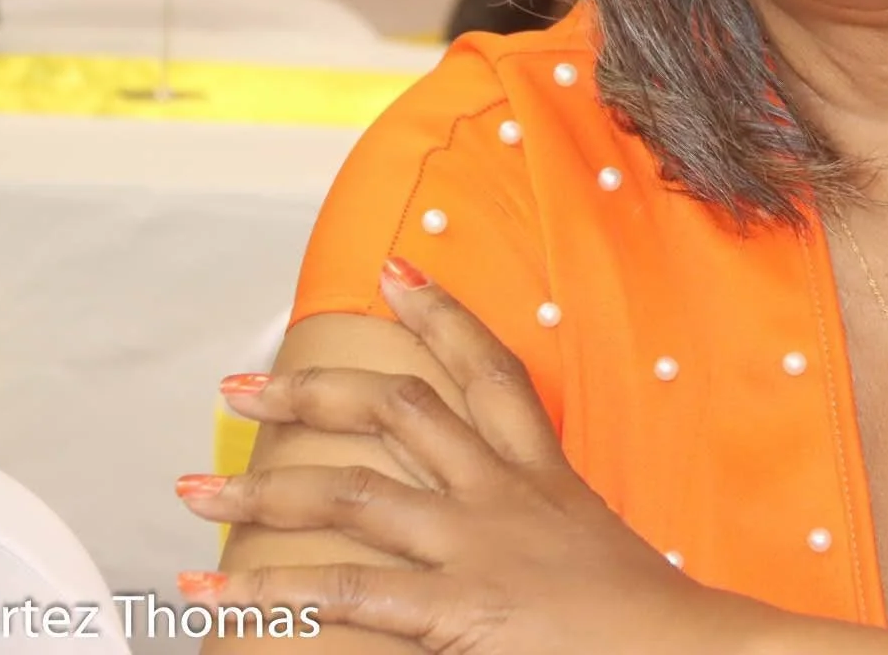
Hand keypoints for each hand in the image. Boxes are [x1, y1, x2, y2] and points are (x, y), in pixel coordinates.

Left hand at [176, 257, 759, 653]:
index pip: (491, 374)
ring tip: (194, 486)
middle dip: (316, 389)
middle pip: (401, 412)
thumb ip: (534, 535)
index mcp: (544, 478)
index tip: (395, 271)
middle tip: (242, 382)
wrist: (693, 654)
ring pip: (353, 493)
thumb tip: (493, 534)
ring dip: (263, 488)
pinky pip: (347, 590)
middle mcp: (504, 495)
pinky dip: (268, 589)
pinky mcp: (458, 606)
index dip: (442, 316)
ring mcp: (477, 546)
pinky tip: (210, 589)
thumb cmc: (644, 625)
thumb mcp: (586, 560)